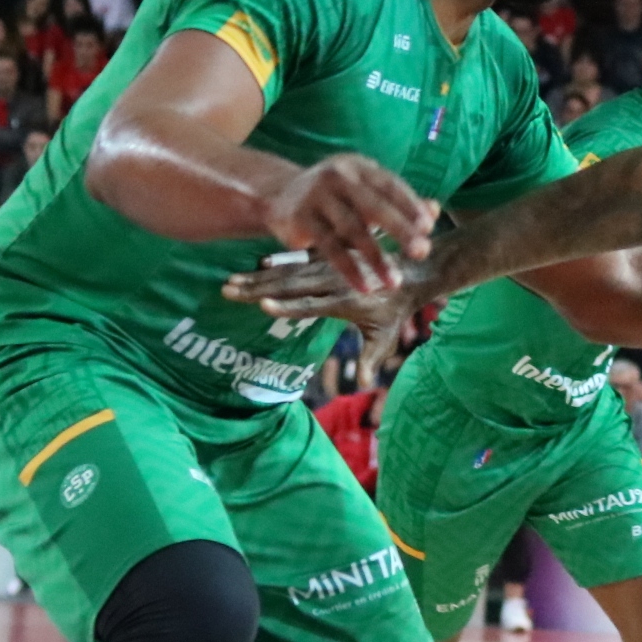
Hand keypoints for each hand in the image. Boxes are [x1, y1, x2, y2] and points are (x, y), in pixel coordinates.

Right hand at [223, 245, 434, 369]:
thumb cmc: (395, 310)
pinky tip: (257, 264)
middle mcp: (335, 280)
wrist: (413, 271)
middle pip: (290, 284)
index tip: (261, 306)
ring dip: (259, 276)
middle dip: (257, 287)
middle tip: (228, 290)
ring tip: (232, 280)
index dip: (286, 306)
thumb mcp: (385, 337)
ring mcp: (331, 265)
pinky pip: (300, 258)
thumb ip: (371, 359)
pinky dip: (278, 261)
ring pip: (290, 270)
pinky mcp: (331, 255)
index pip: (310, 304)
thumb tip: (364, 386)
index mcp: (346, 301)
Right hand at [260, 155, 436, 297]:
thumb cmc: (335, 197)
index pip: (391, 185)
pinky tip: (364, 286)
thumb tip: (434, 211)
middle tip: (422, 252)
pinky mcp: (300, 219)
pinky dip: (348, 269)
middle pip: (375, 206)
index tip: (429, 227)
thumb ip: (398, 202)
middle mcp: (338, 176)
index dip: (410, 205)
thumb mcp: (364, 193)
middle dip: (401, 230)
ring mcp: (317, 196)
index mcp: (359, 167)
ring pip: (353, 230)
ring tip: (394, 281)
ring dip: (376, 258)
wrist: (278, 196)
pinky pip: (329, 248)